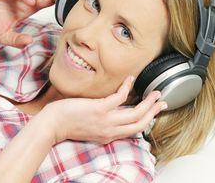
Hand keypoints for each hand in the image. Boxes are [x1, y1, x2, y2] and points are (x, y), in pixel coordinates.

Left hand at [43, 76, 166, 144]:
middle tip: (162, 100)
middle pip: (140, 123)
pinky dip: (127, 87)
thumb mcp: (89, 129)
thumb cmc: (66, 123)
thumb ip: (101, 123)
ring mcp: (106, 120)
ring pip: (136, 113)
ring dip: (148, 102)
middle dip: (154, 111)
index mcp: (108, 135)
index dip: (147, 121)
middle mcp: (110, 130)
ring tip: (155, 92)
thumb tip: (108, 112)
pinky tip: (129, 79)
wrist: (52, 125)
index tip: (155, 112)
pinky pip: (120, 97)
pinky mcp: (99, 109)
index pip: (133, 130)